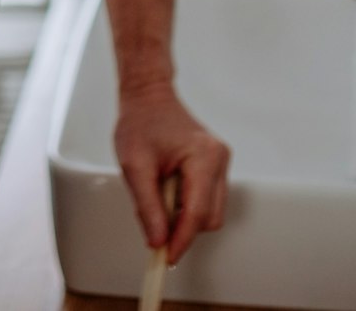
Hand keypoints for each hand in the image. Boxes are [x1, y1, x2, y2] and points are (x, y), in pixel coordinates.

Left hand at [114, 84, 229, 264]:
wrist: (148, 98)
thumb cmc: (140, 123)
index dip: (182, 240)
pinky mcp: (215, 167)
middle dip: (182, 229)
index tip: (166, 257)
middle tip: (153, 226)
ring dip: (184, 217)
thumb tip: (158, 241)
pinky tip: (166, 191)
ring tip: (157, 197)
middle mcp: (219, 160)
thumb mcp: (134, 166)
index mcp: (203, 157)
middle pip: (209, 217)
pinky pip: (206, 199)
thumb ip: (147, 206)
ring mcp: (220, 163)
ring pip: (210, 212)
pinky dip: (187, 206)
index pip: (197, 213)